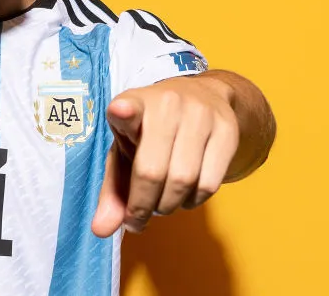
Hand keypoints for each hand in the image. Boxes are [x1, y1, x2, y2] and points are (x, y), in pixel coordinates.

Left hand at [91, 74, 238, 236]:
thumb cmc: (151, 131)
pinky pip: (209, 184)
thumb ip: (113, 191)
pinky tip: (185, 194)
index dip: (124, 112)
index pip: (128, 108)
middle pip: (152, 171)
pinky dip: (193, 201)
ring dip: (168, 206)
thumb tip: (101, 230)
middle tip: (137, 218)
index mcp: (133, 103)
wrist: (202, 97)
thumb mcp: (125, 151)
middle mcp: (167, 103)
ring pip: (183, 181)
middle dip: (142, 206)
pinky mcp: (227, 129)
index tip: (121, 110)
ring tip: (161, 202)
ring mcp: (201, 114)